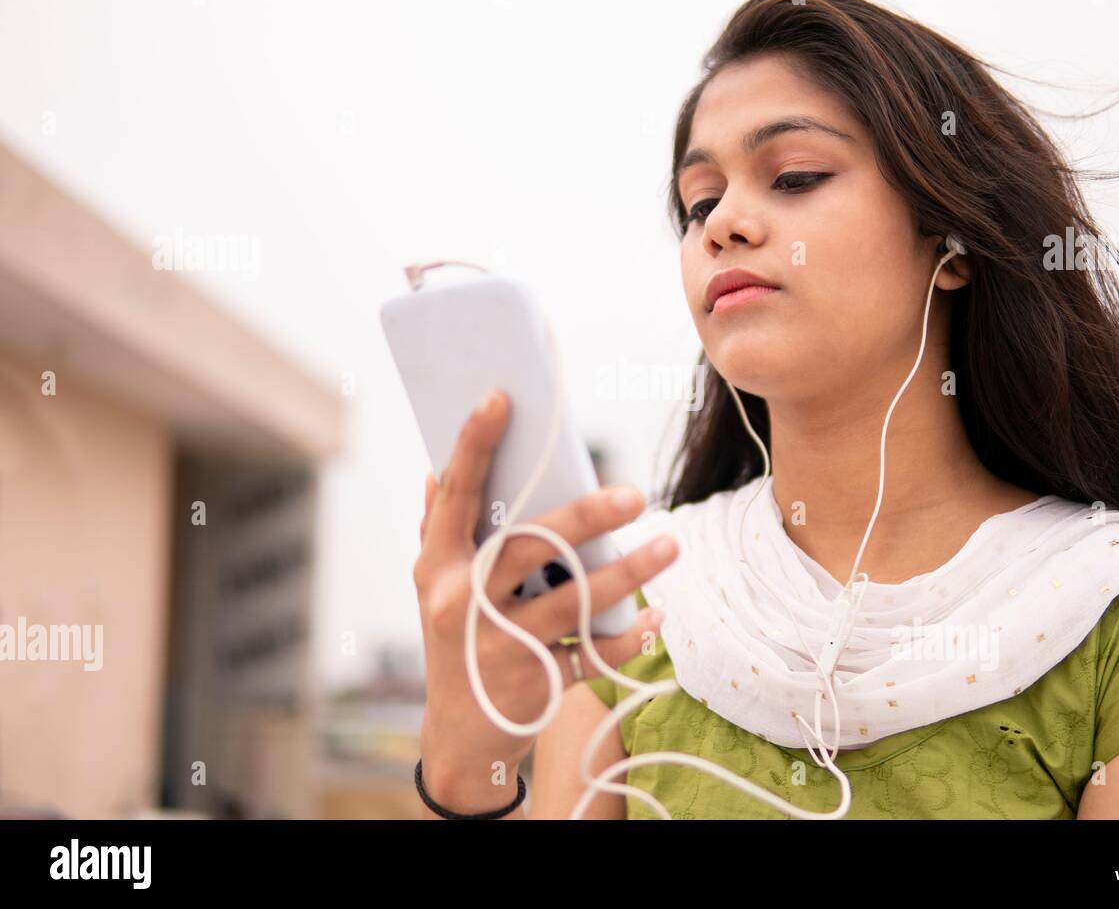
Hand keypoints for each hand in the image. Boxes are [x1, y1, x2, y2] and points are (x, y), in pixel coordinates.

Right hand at [413, 387, 678, 772]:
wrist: (461, 734)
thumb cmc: (456, 640)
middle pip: (528, 546)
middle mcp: (464, 601)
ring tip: (672, 545)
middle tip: (634, 494)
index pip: (457, 494)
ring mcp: (501, 645)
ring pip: (573, 600)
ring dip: (629, 572)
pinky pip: (595, 654)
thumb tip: (435, 470)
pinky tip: (659, 616)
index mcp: (439, 565)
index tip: (501, 397)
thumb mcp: (435, 587)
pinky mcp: (536, 682)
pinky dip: (632, 637)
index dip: (475, 445)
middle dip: (584, 517)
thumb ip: (437, 530)